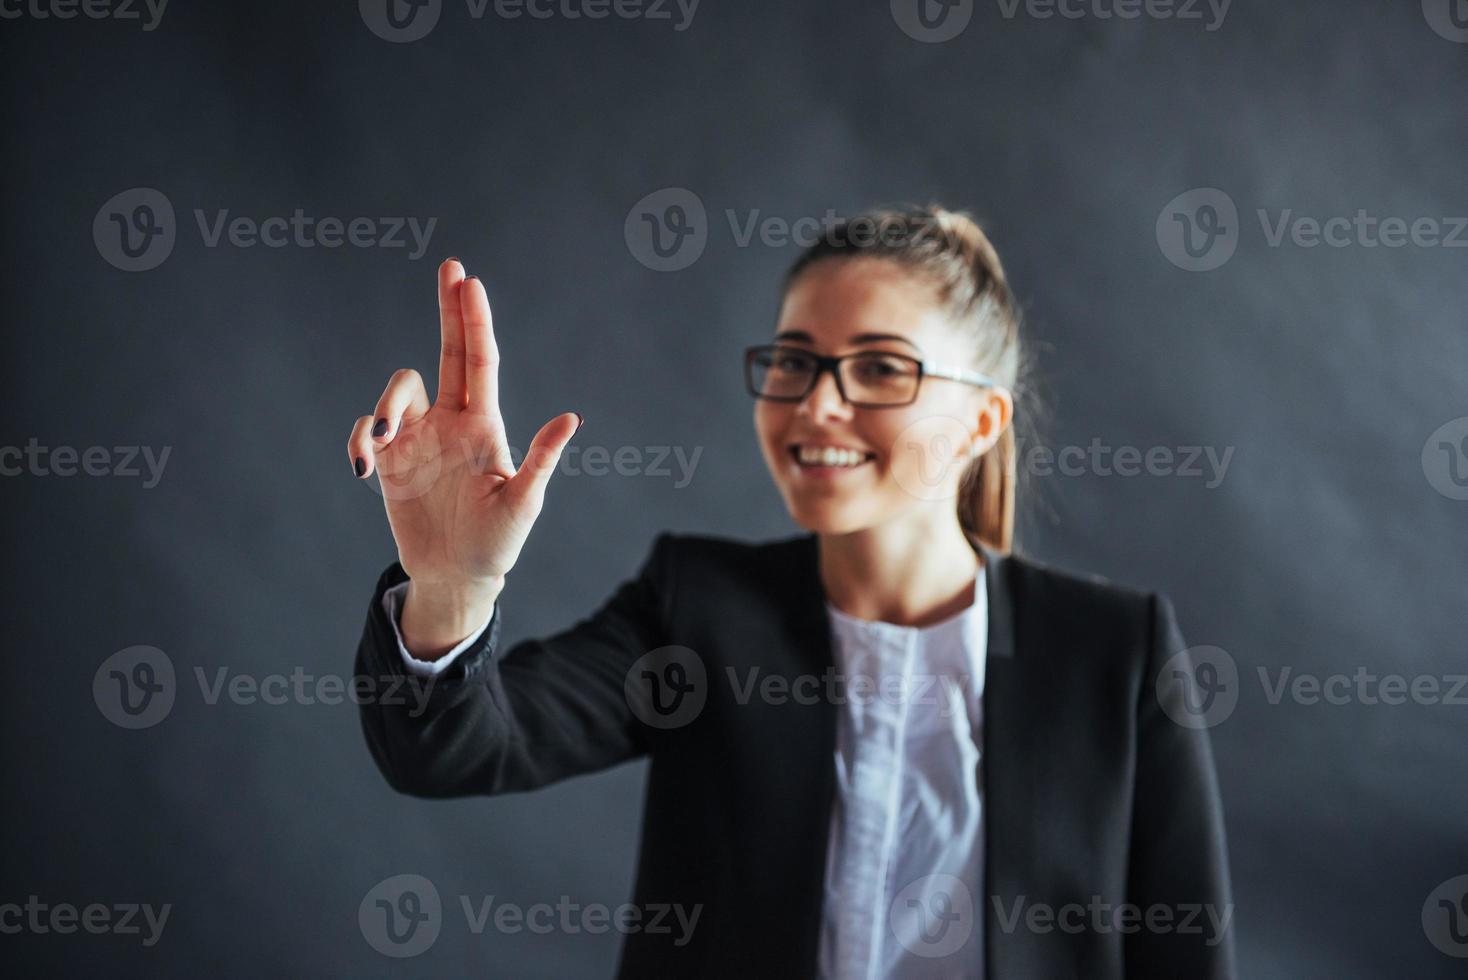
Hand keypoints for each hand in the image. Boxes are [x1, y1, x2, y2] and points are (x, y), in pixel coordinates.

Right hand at [347, 259, 579, 653]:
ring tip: (387, 440)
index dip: (475, 322)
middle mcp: (451, 422)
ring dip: (388, 405)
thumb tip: (571, 419)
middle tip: (451, 267)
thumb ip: (541, 461)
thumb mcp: (523, 504)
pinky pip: (368, 432)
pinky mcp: (389, 463)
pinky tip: (367, 464)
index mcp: (485, 425)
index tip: (470, 282)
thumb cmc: (498, 541)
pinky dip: (362, 439)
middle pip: (448, 353)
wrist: (457, 575)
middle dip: (450, 311)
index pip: (480, 363)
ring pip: (398, 391)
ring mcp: (418, 440)